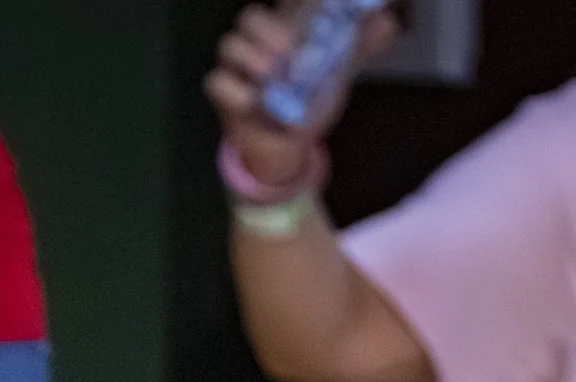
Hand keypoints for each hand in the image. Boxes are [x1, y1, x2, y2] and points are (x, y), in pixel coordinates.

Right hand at [205, 2, 399, 189]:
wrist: (288, 145)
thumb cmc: (308, 99)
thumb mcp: (339, 68)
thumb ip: (362, 44)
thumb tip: (387, 22)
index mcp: (285, 28)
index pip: (283, 2)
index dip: (289, 1)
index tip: (303, 5)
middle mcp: (259, 43)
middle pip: (250, 18)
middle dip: (266, 28)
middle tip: (287, 49)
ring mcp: (240, 69)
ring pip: (229, 45)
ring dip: (249, 55)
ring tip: (270, 73)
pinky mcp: (226, 97)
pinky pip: (217, 83)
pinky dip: (234, 90)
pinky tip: (254, 101)